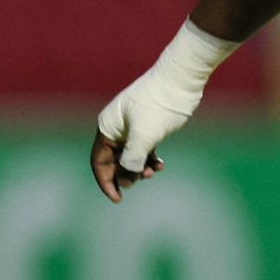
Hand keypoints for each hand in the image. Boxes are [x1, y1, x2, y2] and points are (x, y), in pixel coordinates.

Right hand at [90, 20, 236, 201]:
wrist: (180, 81)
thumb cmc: (159, 105)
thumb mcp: (145, 135)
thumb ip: (133, 158)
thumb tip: (128, 174)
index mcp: (107, 127)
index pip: (99, 161)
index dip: (106, 181)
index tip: (119, 198)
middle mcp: (116, 127)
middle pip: (113, 161)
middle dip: (125, 175)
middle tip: (140, 181)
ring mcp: (131, 127)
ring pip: (130, 157)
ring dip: (139, 168)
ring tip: (153, 171)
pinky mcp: (147, 126)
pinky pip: (143, 150)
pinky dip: (149, 160)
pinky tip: (160, 165)